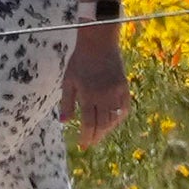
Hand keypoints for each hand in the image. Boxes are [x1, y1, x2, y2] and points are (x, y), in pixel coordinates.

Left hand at [64, 18, 129, 137]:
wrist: (99, 43)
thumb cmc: (80, 61)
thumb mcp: (68, 80)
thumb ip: (67, 103)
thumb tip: (64, 122)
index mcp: (88, 95)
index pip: (89, 123)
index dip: (86, 137)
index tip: (82, 145)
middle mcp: (104, 96)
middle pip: (102, 125)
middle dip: (96, 137)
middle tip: (90, 143)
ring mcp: (116, 92)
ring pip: (114, 119)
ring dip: (106, 130)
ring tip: (98, 134)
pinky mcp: (124, 88)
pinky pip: (124, 109)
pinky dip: (118, 118)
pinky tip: (111, 122)